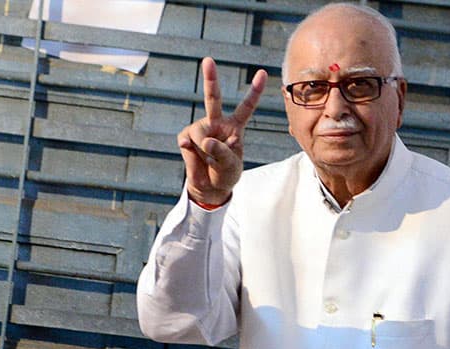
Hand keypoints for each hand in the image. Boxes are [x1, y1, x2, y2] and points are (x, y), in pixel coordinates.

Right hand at [177, 57, 266, 205]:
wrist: (209, 187)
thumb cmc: (225, 174)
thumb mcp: (230, 165)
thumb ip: (221, 152)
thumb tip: (204, 140)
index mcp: (235, 127)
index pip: (246, 107)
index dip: (254, 91)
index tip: (262, 72)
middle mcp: (217, 123)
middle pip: (213, 98)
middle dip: (210, 79)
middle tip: (208, 60)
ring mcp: (201, 129)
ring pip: (200, 132)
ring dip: (204, 150)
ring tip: (209, 160)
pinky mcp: (186, 137)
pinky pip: (188, 141)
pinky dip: (192, 153)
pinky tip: (196, 156)